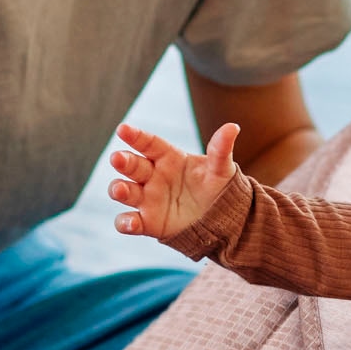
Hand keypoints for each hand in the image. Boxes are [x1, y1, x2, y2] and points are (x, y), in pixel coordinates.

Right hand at [109, 122, 239, 239]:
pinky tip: (130, 223)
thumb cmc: (217, 186)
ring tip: (121, 189)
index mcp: (168, 157)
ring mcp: (148, 199)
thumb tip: (233, 126)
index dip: (135, 136)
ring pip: (125, 191)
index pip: (149, 143)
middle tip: (117, 158)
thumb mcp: (221, 168)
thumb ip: (221, 149)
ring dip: (118, 189)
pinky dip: (125, 223)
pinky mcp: (148, 222)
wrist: (221, 217)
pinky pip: (129, 221)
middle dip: (123, 161)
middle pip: (132, 165)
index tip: (122, 129)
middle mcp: (153, 176)